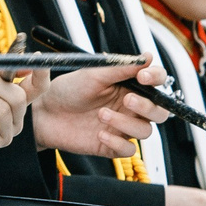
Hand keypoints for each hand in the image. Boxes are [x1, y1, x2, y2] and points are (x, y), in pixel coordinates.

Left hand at [27, 60, 169, 156]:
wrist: (45, 113)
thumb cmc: (68, 90)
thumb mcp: (93, 74)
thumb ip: (121, 67)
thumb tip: (148, 57)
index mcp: (130, 85)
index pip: (158, 82)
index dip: (156, 79)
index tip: (143, 76)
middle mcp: (130, 107)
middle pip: (159, 112)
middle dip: (147, 106)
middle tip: (127, 99)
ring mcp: (123, 127)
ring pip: (145, 131)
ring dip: (126, 123)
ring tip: (101, 114)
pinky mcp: (112, 146)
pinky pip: (129, 149)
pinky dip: (117, 142)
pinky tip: (100, 134)